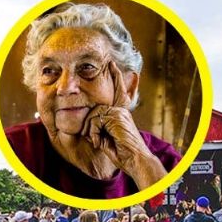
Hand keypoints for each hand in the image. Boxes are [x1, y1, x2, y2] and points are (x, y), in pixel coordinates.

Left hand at [78, 61, 167, 188]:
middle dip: (90, 128)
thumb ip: (99, 126)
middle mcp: (120, 109)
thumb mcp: (106, 137)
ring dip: (92, 132)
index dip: (116, 76)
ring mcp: (118, 111)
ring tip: (100, 142)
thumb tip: (86, 122)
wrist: (134, 159)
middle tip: (97, 141)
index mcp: (119, 112)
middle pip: (92, 110)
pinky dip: (94, 133)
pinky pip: (95, 121)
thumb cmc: (121, 152)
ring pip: (92, 116)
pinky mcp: (116, 116)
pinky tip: (101, 142)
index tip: (111, 63)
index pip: (116, 92)